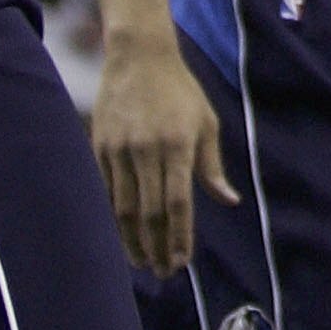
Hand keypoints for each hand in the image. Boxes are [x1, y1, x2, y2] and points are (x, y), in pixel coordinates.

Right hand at [91, 33, 236, 277]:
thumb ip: (212, 166)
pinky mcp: (100, 147)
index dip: (179, 237)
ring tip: (142, 263)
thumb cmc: (180, 92)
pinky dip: (115, 218)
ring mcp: (120, 150)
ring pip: (124, 209)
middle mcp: (147, 150)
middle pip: (150, 213)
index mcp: (178, 144)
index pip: (178, 203)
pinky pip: (107, 192)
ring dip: (133, 241)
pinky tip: (123, 235)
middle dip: (156, 248)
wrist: (138, 56)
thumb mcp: (206, 123)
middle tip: (162, 273)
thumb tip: (230, 201)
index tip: (181, 262)